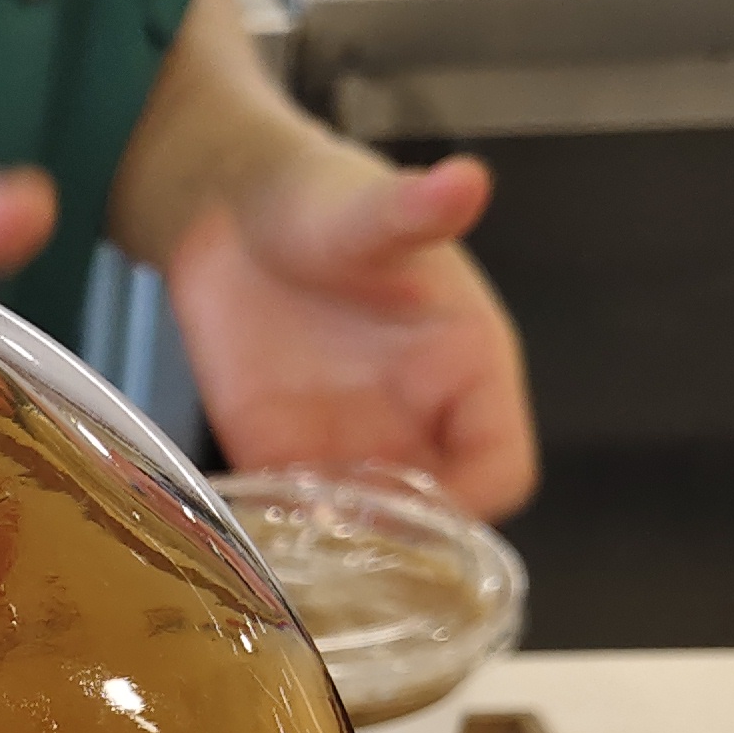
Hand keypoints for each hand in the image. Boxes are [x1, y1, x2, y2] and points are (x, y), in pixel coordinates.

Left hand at [163, 144, 538, 520]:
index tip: (415, 514)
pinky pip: (292, 524)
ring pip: (363, 538)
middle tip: (341, 541)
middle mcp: (415, 423)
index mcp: (466, 370)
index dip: (471, 504)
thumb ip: (411, 212)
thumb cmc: (321, 203)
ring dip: (334, 552)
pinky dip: (276, 541)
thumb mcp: (366, 210)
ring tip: (293, 544)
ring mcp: (348, 446)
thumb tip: (463, 180)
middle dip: (396, 546)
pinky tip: (246, 536)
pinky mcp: (280, 456)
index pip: (502, 469)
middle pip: (435, 525)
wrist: (231, 215)